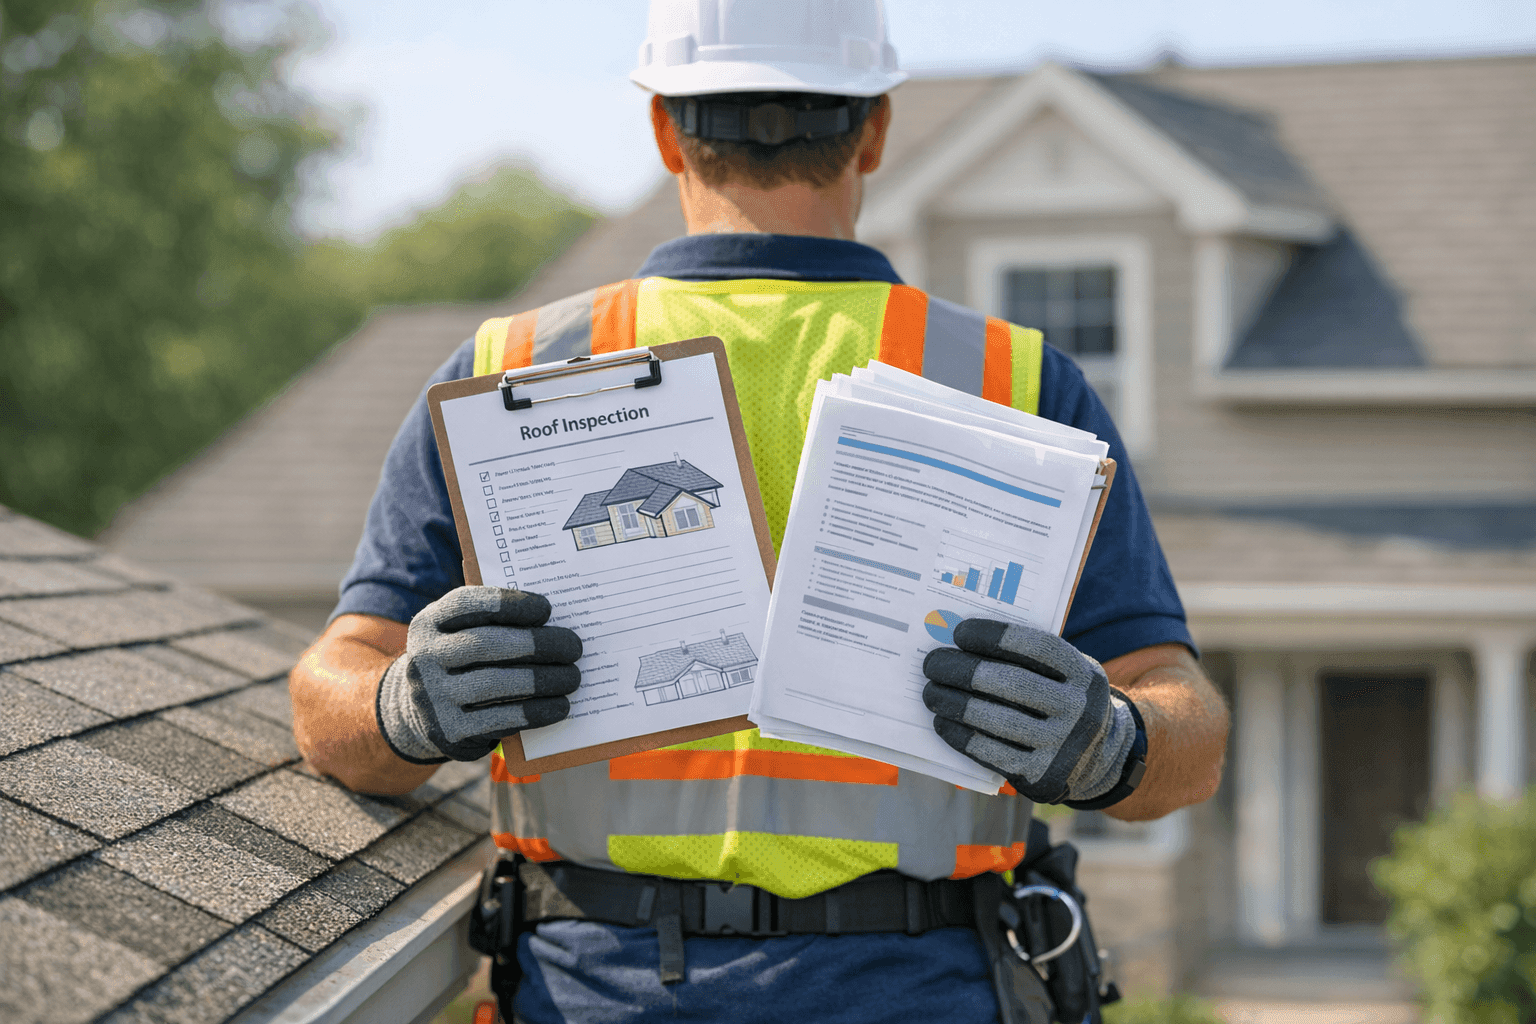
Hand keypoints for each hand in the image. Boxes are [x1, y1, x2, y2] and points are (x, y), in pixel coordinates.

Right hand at [375, 587, 581, 763]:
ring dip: (542, 679)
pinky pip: (499, 719)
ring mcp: (433, 697)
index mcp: (429, 623)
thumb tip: (553, 621)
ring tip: (573, 677)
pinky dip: (536, 712)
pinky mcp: (450, 731)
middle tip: (574, 646)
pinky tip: (560, 706)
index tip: (547, 608)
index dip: (510, 604)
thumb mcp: (462, 634)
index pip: (468, 604)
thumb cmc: (462, 662)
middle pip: (485, 644)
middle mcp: (423, 658)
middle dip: (536, 644)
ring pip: (494, 683)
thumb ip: (493, 621)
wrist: (427, 715)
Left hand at [922, 619, 1142, 806]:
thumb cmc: (1063, 701)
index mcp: (1083, 674)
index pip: (1037, 647)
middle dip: (964, 670)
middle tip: (932, 663)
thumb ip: (1031, 659)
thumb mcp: (1066, 675)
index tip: (959, 632)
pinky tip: (942, 722)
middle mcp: (1078, 710)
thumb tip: (964, 642)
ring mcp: (1062, 746)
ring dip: (955, 703)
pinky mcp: (1041, 776)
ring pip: (997, 720)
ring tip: (930, 692)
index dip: (995, 636)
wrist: (1098, 760)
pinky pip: (992, 753)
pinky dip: (961, 736)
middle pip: (1012, 683)